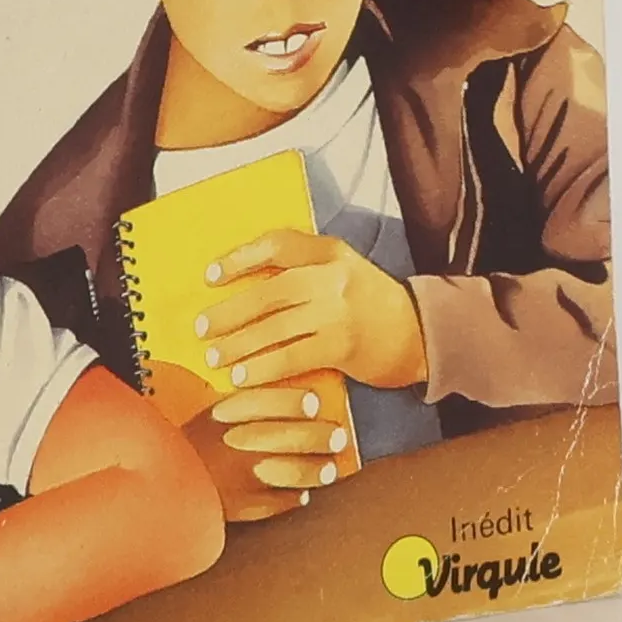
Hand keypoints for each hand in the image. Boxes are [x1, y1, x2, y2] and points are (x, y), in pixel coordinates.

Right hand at [181, 383, 349, 522]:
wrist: (167, 479)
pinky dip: (294, 497)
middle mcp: (234, 444)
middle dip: (319, 437)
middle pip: (287, 438)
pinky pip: (277, 503)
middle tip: (338, 436)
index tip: (315, 402)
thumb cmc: (197, 441)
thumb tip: (299, 396)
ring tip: (329, 469)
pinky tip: (303, 492)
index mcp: (226, 415)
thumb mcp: (216, 412)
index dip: (294, 402)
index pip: (267, 402)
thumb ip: (250, 402)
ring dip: (315, 471)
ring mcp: (239, 477)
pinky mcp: (240, 506)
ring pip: (289, 473)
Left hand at [199, 229, 427, 391]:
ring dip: (238, 345)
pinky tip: (242, 378)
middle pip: (267, 292)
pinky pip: (291, 357)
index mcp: (330, 251)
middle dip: (228, 313)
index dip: (239, 258)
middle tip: (200, 328)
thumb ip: (304, 269)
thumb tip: (244, 284)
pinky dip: (262, 369)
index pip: (277, 243)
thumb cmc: (370, 302)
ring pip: (274, 328)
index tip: (209, 276)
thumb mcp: (343, 270)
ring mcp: (337, 311)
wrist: (420, 333)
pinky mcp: (342, 346)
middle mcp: (332, 276)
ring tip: (215, 358)